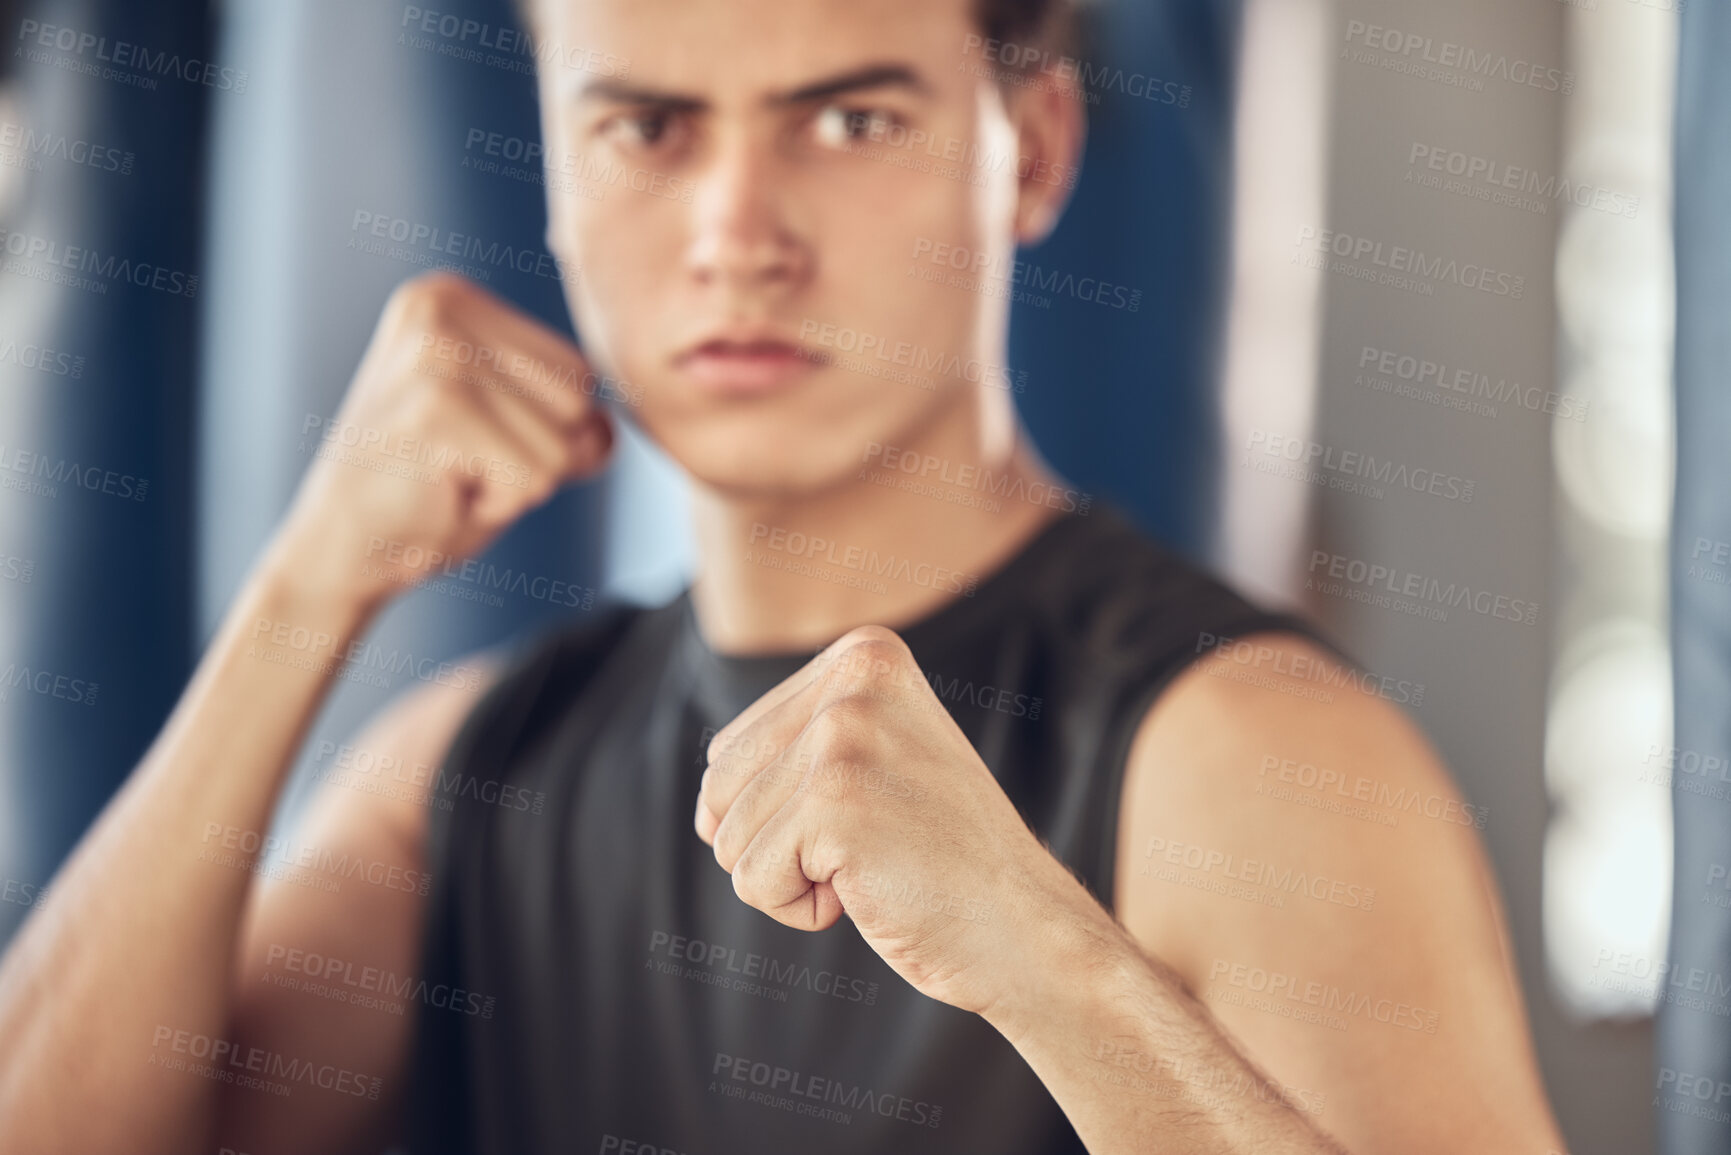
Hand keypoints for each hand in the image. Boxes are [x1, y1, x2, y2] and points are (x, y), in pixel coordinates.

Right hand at [268, 271, 613, 610]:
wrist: (339, 552)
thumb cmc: (428, 492)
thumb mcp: (506, 429)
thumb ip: (564, 408)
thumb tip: (609, 426)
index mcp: (454, 296)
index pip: (577, 371)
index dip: (544, 431)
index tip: (471, 442)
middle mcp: (442, 306)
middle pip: (578, 399)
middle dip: (537, 455)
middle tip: (459, 464)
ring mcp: (437, 351)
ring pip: (562, 442)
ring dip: (518, 482)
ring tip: (450, 476)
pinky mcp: (438, 406)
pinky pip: (535, 476)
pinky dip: (499, 503)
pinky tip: (442, 492)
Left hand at [695, 625, 1091, 1017]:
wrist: (1024, 931)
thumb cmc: (942, 862)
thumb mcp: (877, 767)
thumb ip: (798, 750)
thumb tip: (703, 806)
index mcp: (865, 654)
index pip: (733, 747)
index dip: (780, 812)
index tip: (870, 814)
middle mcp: (854, 678)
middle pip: (719, 785)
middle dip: (774, 843)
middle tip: (870, 849)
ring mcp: (845, 737)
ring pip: (728, 837)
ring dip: (791, 878)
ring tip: (875, 867)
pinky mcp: (836, 804)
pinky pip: (751, 881)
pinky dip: (799, 910)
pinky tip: (869, 894)